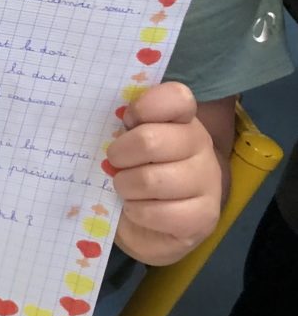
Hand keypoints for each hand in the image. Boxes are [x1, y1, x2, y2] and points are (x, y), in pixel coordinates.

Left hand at [108, 82, 221, 265]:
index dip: (144, 107)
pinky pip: (159, 213)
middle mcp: (201, 143)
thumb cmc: (136, 167)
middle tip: (114, 162)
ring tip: (125, 188)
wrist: (155, 219)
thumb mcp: (129, 139)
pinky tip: (138, 208)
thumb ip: (122, 125)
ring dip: (126, 187)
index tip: (126, 120)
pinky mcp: (205, 215)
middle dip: (120, 154)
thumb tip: (108, 125)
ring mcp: (207, 180)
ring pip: (151, 180)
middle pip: (150, 141)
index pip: (176, 97)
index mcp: (182, 116)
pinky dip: (138, 212)